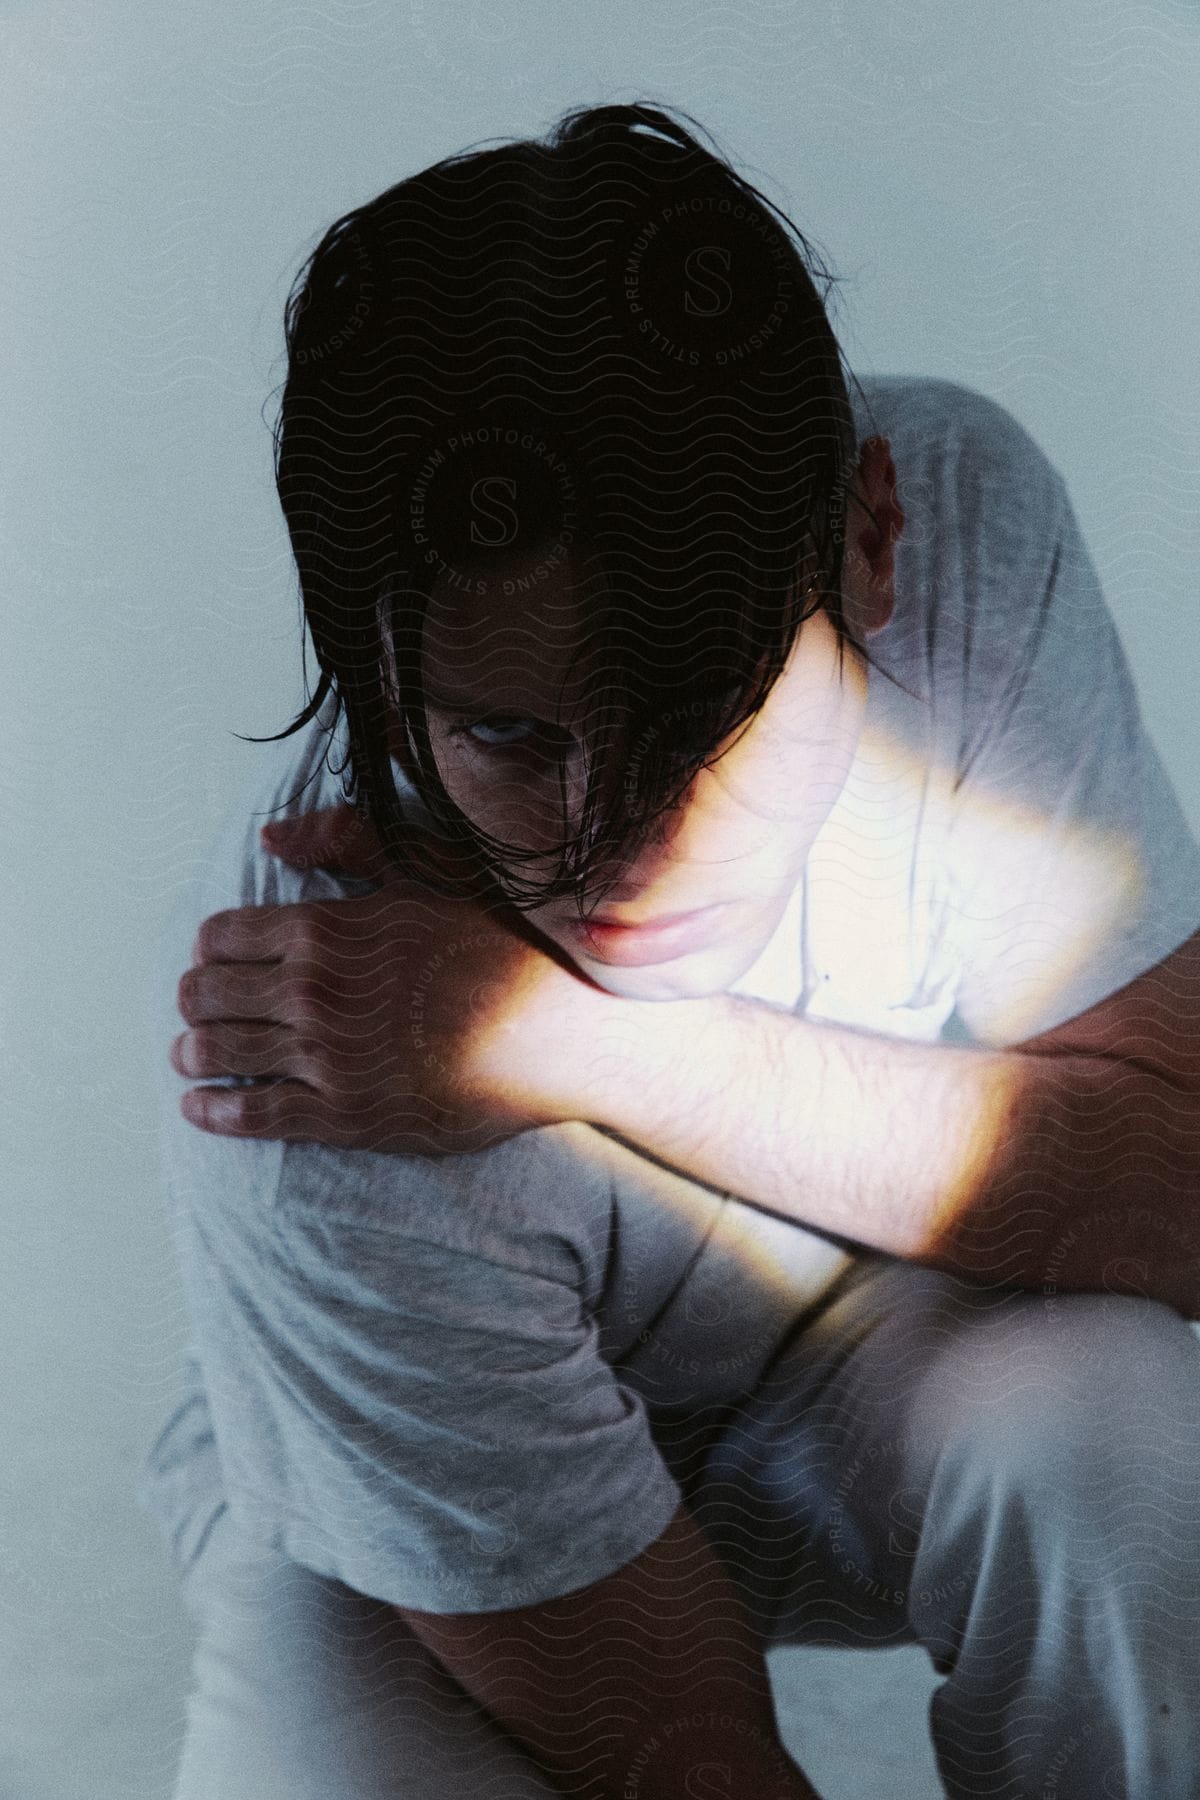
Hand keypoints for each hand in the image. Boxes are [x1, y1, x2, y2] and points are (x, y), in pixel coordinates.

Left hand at [170, 803, 603, 1155]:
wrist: (562, 1033)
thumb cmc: (504, 942)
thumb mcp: (433, 869)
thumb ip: (349, 841)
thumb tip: (270, 837)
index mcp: (325, 928)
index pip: (222, 935)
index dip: (212, 945)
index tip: (218, 954)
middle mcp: (312, 993)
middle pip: (206, 994)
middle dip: (193, 996)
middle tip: (196, 1002)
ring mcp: (326, 1059)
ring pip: (220, 1052)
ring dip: (193, 1051)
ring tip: (191, 1053)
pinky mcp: (346, 1116)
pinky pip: (254, 1113)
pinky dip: (214, 1109)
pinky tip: (199, 1106)